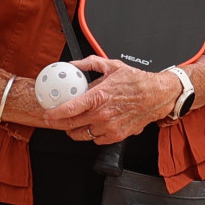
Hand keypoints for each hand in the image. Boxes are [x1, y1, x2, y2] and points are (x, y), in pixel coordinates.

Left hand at [46, 57, 182, 143]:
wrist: (157, 95)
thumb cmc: (137, 82)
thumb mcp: (111, 66)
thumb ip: (89, 63)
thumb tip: (74, 64)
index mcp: (99, 96)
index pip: (69, 109)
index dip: (54, 113)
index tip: (48, 113)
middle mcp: (102, 114)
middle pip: (71, 125)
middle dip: (58, 124)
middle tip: (54, 120)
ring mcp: (109, 127)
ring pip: (82, 134)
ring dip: (75, 130)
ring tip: (74, 123)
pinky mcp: (116, 136)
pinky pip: (96, 140)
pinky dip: (91, 134)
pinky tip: (93, 125)